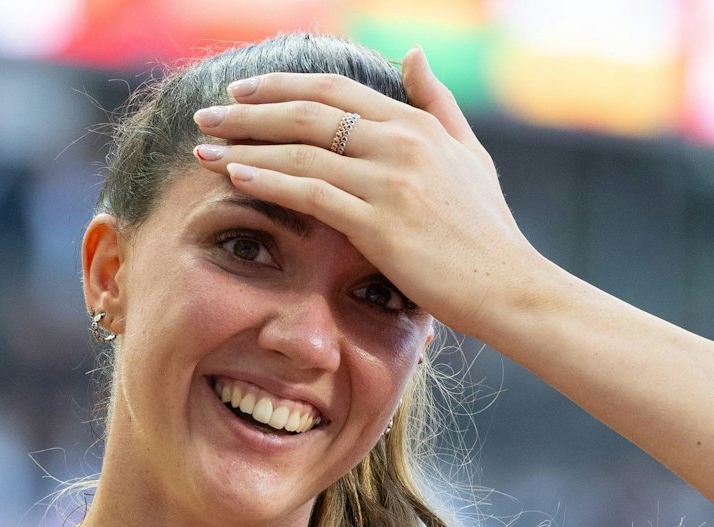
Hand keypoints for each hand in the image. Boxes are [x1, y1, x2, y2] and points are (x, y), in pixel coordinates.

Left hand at [191, 46, 541, 340]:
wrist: (509, 286)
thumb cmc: (487, 231)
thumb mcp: (470, 154)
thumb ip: (437, 103)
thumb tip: (412, 53)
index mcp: (416, 124)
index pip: (334, 91)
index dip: (282, 86)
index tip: (242, 91)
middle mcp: (400, 142)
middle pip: (309, 112)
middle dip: (250, 111)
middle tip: (207, 114)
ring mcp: (390, 180)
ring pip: (302, 150)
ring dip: (246, 146)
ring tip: (204, 147)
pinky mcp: (381, 222)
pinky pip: (311, 192)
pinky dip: (268, 181)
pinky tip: (235, 176)